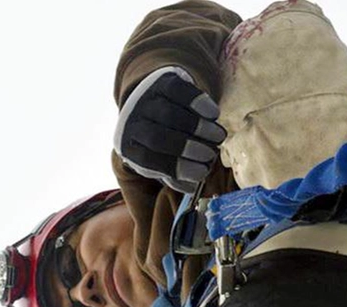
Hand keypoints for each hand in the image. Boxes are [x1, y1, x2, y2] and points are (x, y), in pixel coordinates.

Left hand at [113, 66, 224, 193]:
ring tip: (218, 137)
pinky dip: (198, 103)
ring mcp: (144, 99)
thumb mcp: (160, 158)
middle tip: (210, 155)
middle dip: (187, 148)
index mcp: (128, 146)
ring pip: (170, 114)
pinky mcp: (161, 81)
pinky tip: (213, 115)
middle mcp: (131, 121)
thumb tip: (190, 185)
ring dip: (198, 128)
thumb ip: (173, 174)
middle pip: (157, 137)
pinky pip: (180, 91)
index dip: (177, 167)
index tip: (201, 173)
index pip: (149, 160)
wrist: (154, 98)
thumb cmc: (160, 137)